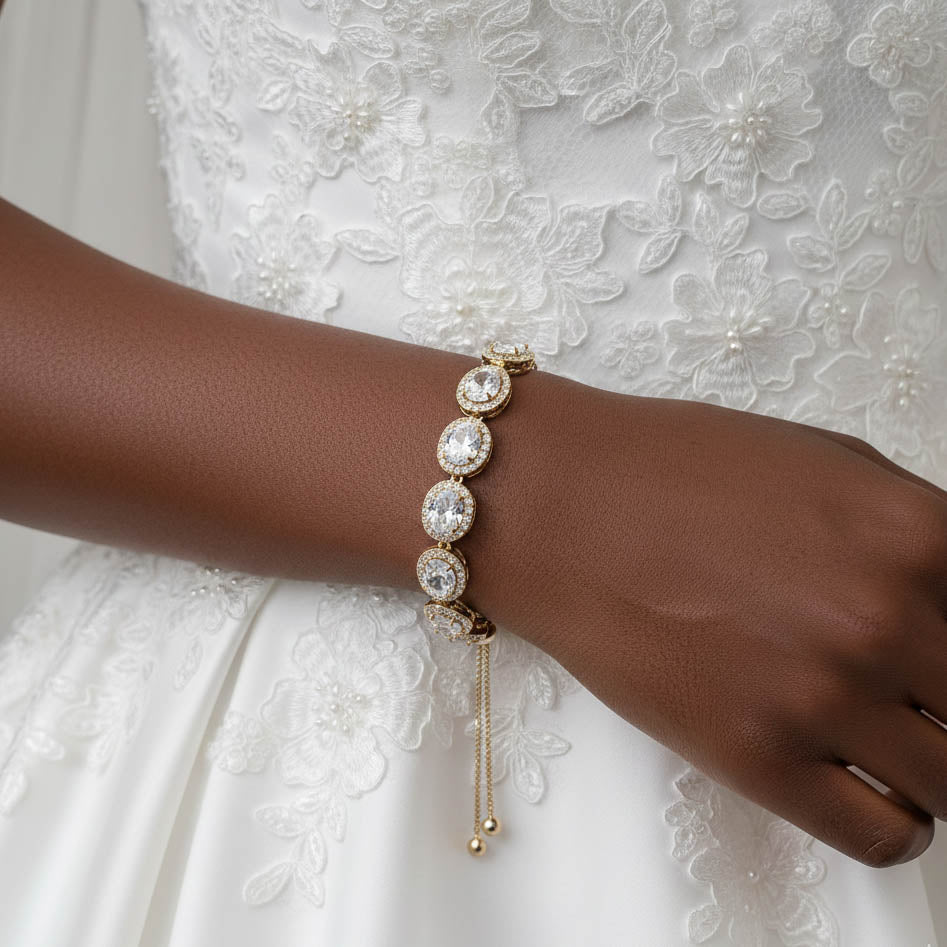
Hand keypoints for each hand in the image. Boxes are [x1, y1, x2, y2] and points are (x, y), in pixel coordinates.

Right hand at [464, 369, 946, 867]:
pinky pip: (885, 835)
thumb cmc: (677, 471)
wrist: (560, 506)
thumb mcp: (824, 463)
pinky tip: (855, 778)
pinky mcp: (756, 758)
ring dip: (929, 765)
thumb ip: (917, 535)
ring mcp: (822, 698)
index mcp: (917, 536)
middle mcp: (884, 622)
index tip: (941, 666)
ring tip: (884, 737)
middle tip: (914, 696)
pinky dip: (893, 820)